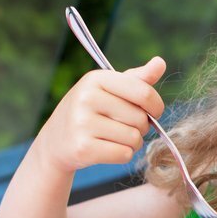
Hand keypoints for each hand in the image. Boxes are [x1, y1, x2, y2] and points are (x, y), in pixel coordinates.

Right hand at [35, 57, 165, 172]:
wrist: (56, 141)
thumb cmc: (90, 111)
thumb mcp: (109, 89)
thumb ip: (137, 79)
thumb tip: (160, 62)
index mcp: (96, 78)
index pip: (143, 92)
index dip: (156, 106)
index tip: (154, 112)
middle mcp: (87, 98)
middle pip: (140, 118)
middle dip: (141, 127)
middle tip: (126, 127)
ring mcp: (83, 123)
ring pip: (134, 138)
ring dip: (133, 143)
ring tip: (116, 138)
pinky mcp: (83, 148)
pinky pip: (124, 154)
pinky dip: (123, 155)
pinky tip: (109, 149)